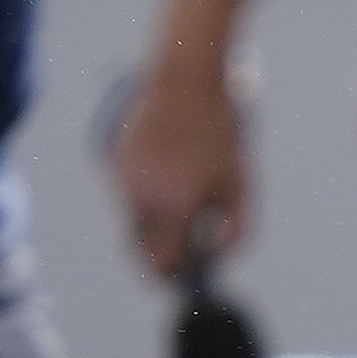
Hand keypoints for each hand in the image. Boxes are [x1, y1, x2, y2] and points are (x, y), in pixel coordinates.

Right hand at [111, 62, 250, 283]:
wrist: (188, 78)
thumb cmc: (220, 131)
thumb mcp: (242, 182)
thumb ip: (237, 228)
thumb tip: (223, 257)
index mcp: (173, 207)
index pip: (163, 263)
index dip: (174, 276)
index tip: (185, 279)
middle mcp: (141, 197)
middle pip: (139, 249)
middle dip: (158, 257)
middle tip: (180, 259)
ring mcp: (123, 178)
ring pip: (131, 220)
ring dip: (151, 226)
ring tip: (180, 207)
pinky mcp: (114, 159)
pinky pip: (126, 193)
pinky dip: (143, 197)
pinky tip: (166, 179)